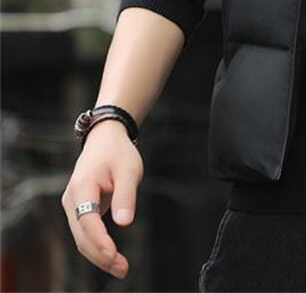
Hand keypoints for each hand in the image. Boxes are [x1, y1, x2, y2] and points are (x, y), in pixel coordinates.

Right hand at [60, 119, 142, 278]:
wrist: (105, 140)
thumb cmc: (118, 153)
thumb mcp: (128, 169)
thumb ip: (125, 195)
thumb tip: (124, 222)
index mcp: (82, 186)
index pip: (87, 219)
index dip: (99, 240)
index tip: (113, 254)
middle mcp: (71, 199)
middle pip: (82, 235)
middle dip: (101, 255)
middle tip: (123, 269)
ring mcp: (72, 206)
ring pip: (81, 238)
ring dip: (99, 256)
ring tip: (122, 268)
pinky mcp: (79, 210)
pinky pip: (85, 234)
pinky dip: (97, 247)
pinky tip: (113, 258)